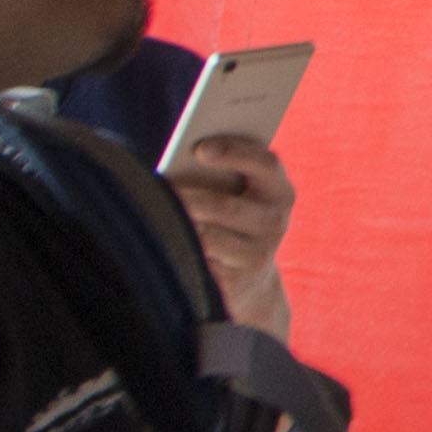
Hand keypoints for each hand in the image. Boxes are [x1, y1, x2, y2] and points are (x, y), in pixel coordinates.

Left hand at [162, 131, 297, 335]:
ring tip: (151, 212)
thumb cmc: (233, 215)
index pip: (267, 165)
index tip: (200, 149)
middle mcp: (276, 223)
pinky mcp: (236, 281)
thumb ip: (223, 172)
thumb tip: (186, 162)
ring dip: (177, 224)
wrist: (251, 274)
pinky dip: (177, 248)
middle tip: (159, 186)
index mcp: (280, 192)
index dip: (235, 153)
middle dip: (187, 196)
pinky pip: (197, 261)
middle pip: (225, 206)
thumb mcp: (240, 192)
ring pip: (207, 236)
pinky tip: (161, 241)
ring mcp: (258, 255)